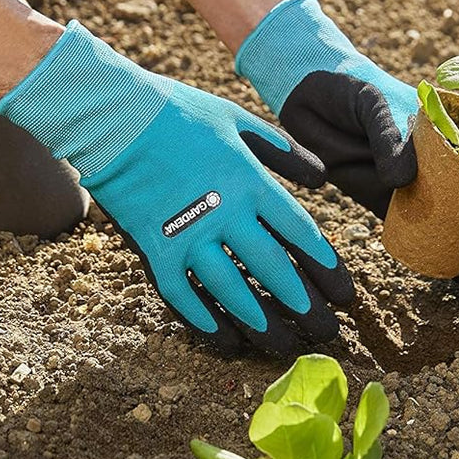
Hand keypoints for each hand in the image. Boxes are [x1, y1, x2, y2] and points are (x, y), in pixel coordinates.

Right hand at [0, 22, 354, 356]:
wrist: (114, 117)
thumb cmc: (179, 113)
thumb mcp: (239, 120)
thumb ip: (283, 151)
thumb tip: (321, 180)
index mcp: (250, 181)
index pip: (300, 233)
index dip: (326, 268)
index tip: (344, 294)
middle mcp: (225, 214)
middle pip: (273, 270)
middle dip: (304, 305)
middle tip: (325, 332)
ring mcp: (187, 235)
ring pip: (232, 291)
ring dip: (261, 322)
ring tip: (284, 345)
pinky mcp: (154, 248)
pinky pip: (181, 294)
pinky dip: (203, 319)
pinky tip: (224, 338)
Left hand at [236, 0, 458, 283]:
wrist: (309, 97)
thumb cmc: (350, 91)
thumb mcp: (372, 105)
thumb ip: (390, 138)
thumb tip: (403, 180)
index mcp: (453, 129)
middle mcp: (443, 162)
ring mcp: (418, 186)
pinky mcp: (389, 205)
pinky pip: (423, 235)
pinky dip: (444, 255)